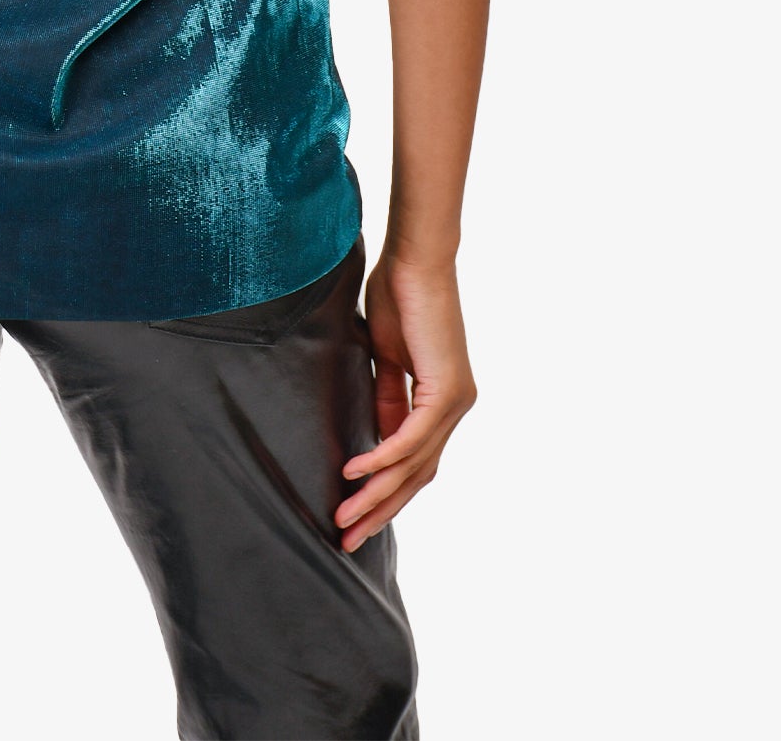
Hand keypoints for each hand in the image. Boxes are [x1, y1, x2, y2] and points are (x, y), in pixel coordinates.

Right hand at [335, 252, 476, 552]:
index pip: (416, 463)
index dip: (386, 493)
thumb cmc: (400, 296)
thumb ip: (387, 396)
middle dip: (381, 511)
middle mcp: (456, 408)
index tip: (355, 516)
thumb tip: (378, 435)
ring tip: (343, 518)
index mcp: (443, 401)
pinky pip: (410, 439)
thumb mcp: (387, 357)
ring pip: (414, 466)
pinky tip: (355, 474)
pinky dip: (382, 459)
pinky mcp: (445, 392)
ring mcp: (455, 402)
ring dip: (376, 495)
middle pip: (418, 476)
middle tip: (347, 540)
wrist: (416, 260)